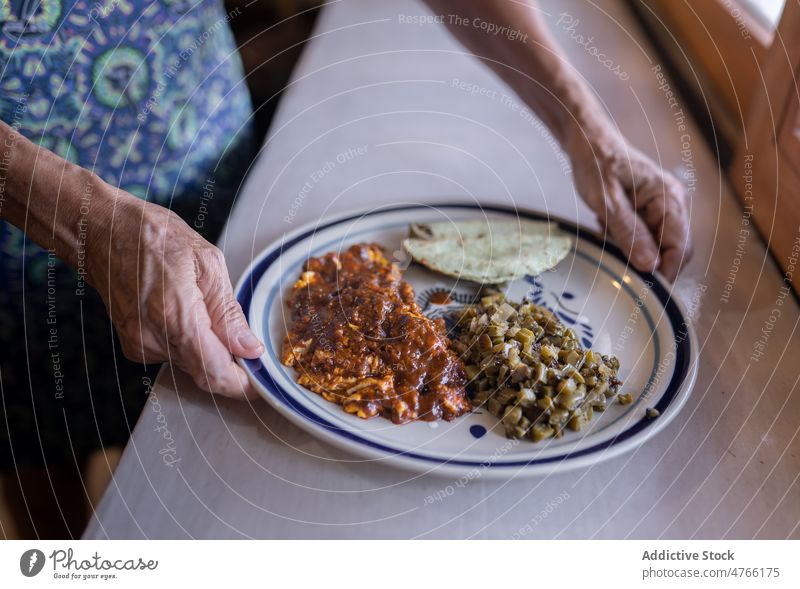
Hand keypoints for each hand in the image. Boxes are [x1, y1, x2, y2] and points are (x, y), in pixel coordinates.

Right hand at [87, 188, 262, 398]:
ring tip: (206, 307)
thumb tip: (249, 348)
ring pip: (192, 365)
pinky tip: (186, 311)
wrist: (104, 232)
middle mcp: (153, 338)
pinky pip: (175, 355)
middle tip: (248, 342)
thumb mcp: (208, 263)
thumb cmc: (154, 237)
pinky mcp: (134, 347)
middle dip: (232, 364)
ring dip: (210, 348)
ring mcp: (140, 345)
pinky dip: (190, 342)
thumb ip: (229, 312)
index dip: (243, 385)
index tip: (263, 384)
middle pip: (206, 372)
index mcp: (175, 315)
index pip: (215, 372)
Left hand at [566, 125, 691, 280]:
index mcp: (669, 198)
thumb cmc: (596, 164)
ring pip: (655, 245)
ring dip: (632, 248)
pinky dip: (624, 239)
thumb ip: (629, 233)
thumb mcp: (607, 202)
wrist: (587, 141)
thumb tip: (651, 265)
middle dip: (648, 261)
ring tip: (606, 230)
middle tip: (617, 258)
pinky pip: (642, 235)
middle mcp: (671, 203)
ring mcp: (660, 207)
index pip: (681, 246)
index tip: (645, 287)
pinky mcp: (646, 210)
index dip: (667, 270)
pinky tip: (605, 226)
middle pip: (673, 249)